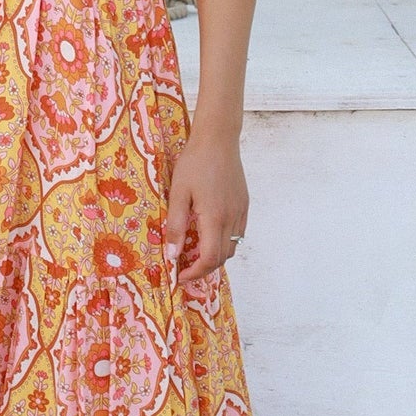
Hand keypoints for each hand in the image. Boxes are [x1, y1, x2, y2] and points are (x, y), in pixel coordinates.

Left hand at [165, 129, 248, 284]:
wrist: (218, 139)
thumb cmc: (194, 163)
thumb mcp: (177, 193)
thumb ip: (175, 225)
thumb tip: (172, 255)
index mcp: (215, 217)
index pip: (210, 258)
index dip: (195, 272)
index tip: (181, 275)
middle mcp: (232, 218)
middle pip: (223, 257)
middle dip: (204, 268)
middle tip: (185, 268)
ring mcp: (241, 212)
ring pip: (233, 247)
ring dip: (215, 256)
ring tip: (195, 253)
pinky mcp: (244, 204)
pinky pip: (238, 233)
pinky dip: (224, 242)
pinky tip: (209, 235)